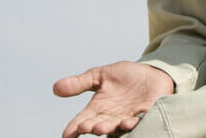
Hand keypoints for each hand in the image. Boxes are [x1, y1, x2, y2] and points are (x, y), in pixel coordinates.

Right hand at [54, 61, 174, 136]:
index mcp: (98, 109)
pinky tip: (129, 121)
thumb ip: (80, 83)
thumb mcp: (99, 75)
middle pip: (98, 125)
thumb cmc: (124, 77)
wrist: (150, 74)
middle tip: (85, 128)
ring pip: (117, 126)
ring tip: (101, 128)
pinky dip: (135, 121)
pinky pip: (140, 119)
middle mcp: (111, 116)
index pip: (81, 121)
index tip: (66, 135)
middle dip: (92, 127)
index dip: (73, 129)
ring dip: (110, 127)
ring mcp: (128, 116)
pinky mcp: (146, 112)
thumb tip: (55, 88)